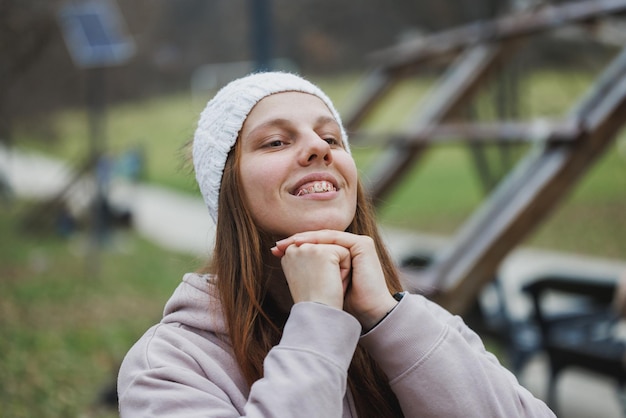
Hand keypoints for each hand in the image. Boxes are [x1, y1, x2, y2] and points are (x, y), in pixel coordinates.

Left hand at [273, 230, 397, 328]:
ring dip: (305, 238)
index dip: (295, 246)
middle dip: (297, 240)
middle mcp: (350, 247)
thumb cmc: (343, 302)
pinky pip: (336, 238)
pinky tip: (303, 243)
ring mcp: (357, 244)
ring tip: (288, 243)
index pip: (316, 244)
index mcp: (342, 254)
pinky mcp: (363, 244)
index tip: (275, 250)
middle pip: (319, 238)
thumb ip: (308, 268)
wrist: (366, 312)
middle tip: (277, 245)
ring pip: (326, 236)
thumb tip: (282, 258)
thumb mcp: (320, 282)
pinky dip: (319, 239)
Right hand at [274, 241, 350, 309]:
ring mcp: (308, 247)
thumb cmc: (313, 300)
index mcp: (288, 253)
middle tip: (319, 286)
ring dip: (338, 268)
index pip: (317, 250)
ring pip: (336, 250)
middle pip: (327, 248)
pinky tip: (333, 283)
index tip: (313, 285)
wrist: (318, 314)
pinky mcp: (323, 251)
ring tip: (325, 284)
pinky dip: (345, 271)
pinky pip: (345, 254)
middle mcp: (294, 247)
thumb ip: (305, 258)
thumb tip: (310, 248)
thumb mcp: (304, 275)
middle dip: (330, 267)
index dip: (322, 268)